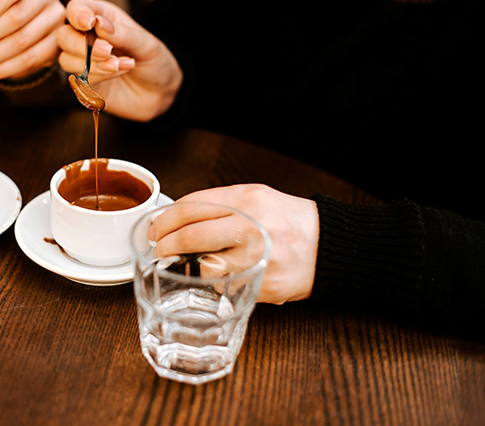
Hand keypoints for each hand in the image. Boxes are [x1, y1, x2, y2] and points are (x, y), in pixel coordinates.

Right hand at [57, 0, 181, 120]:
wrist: (159, 93)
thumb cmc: (154, 61)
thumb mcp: (146, 44)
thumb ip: (123, 34)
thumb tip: (98, 23)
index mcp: (101, 16)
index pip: (76, 8)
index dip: (77, 14)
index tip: (89, 23)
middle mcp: (87, 36)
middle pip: (64, 36)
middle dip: (82, 45)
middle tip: (108, 51)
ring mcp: (83, 60)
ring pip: (67, 59)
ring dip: (93, 64)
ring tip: (121, 65)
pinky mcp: (84, 82)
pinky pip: (78, 79)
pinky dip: (98, 76)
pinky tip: (119, 72)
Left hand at [149, 184, 319, 303]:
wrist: (328, 244)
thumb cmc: (286, 221)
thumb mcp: (255, 198)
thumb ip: (220, 205)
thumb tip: (177, 217)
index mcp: (247, 199)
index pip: (192, 206)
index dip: (167, 218)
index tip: (156, 227)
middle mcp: (252, 225)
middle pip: (192, 234)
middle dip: (167, 244)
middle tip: (159, 249)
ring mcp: (258, 256)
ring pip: (205, 263)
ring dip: (188, 265)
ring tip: (182, 263)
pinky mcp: (263, 283)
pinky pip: (226, 285)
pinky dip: (215, 281)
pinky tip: (216, 275)